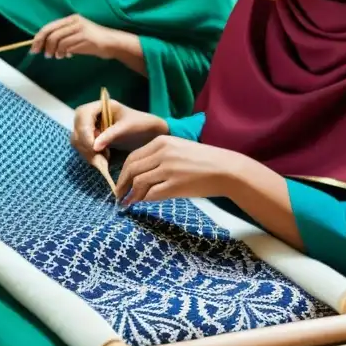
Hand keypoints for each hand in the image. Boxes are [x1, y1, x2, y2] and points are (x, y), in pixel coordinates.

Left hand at [31, 14, 116, 59]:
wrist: (112, 43)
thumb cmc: (93, 40)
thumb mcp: (77, 33)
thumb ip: (64, 36)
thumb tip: (46, 45)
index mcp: (71, 19)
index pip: (49, 26)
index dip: (39, 37)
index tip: (34, 47)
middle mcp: (75, 22)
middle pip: (52, 33)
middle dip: (44, 45)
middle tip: (44, 55)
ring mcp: (80, 30)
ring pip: (58, 41)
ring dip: (55, 51)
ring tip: (58, 56)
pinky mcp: (85, 39)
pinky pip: (68, 46)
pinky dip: (64, 52)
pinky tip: (67, 55)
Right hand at [70, 100, 168, 162]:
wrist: (149, 134)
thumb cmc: (140, 125)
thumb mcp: (126, 129)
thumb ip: (109, 135)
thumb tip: (94, 147)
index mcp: (100, 105)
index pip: (82, 115)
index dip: (84, 131)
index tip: (94, 147)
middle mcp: (92, 114)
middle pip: (77, 128)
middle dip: (85, 144)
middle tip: (98, 157)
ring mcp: (90, 127)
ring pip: (77, 140)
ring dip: (87, 152)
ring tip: (103, 160)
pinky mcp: (92, 139)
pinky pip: (83, 148)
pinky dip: (90, 155)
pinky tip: (102, 160)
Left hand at [115, 136, 242, 207]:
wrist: (225, 169)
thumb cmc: (203, 160)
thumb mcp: (178, 149)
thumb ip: (158, 157)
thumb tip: (138, 175)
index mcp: (161, 141)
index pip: (132, 157)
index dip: (123, 172)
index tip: (120, 183)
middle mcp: (162, 153)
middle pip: (132, 169)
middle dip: (122, 184)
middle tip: (119, 195)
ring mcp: (168, 169)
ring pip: (139, 182)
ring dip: (131, 194)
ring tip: (129, 202)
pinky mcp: (175, 185)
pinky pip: (151, 194)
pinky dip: (143, 199)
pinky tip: (142, 203)